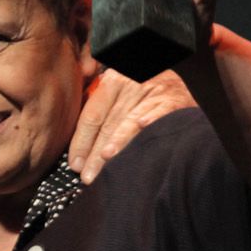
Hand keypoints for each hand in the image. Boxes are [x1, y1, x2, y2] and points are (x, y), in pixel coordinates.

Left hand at [68, 68, 195, 182]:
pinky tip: (142, 131)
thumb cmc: (136, 88)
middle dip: (96, 153)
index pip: (92, 116)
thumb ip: (96, 108)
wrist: (167, 75)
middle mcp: (131, 84)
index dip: (81, 141)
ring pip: (131, 122)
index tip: (75, 164)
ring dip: (118, 142)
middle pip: (109, 124)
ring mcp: (153, 92)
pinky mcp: (174, 99)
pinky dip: (151, 121)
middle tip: (88, 175)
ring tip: (106, 158)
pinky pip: (160, 113)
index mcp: (112, 81)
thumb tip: (78, 147)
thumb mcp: (114, 89)